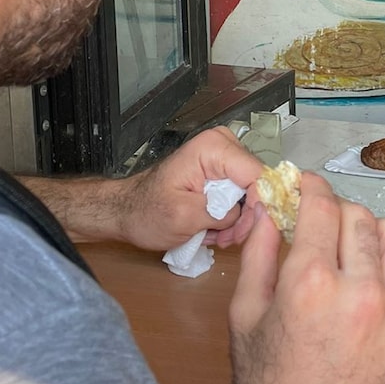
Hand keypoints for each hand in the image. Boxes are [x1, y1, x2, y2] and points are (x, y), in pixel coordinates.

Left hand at [113, 127, 266, 251]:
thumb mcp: (183, 216)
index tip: (243, 229)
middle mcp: (223, 147)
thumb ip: (222, 212)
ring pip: (251, 195)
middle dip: (245, 216)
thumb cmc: (145, 211)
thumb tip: (252, 214)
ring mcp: (224, 160)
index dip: (256, 206)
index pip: (257, 174)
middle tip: (225, 237)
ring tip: (215, 234)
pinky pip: (241, 198)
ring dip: (237, 221)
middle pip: (257, 185)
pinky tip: (213, 227)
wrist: (127, 212)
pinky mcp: (223, 174)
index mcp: (212, 148)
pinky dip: (230, 217)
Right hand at [228, 173, 384, 383]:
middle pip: (359, 216)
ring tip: (358, 253)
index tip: (305, 187)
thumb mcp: (244, 317)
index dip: (310, 188)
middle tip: (324, 230)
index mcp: (308, 283)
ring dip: (376, 234)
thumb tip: (267, 212)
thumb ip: (257, 256)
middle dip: (337, 214)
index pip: (320, 206)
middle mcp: (359, 291)